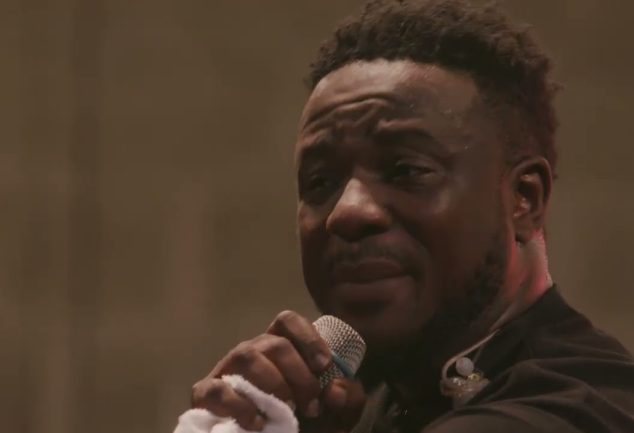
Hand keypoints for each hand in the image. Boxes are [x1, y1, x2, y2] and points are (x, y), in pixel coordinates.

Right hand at [191, 310, 366, 431]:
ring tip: (285, 411)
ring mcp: (228, 370)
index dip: (307, 337)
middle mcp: (253, 352)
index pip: (288, 321)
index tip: (324, 365)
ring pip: (246, 356)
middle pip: (274, 343)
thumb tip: (335, 389)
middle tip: (311, 405)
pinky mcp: (206, 394)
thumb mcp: (337, 414)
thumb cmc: (306, 425)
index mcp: (281, 349)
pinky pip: (216, 389)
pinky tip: (257, 423)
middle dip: (298, 374)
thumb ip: (347, 399)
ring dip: (272, 383)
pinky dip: (238, 405)